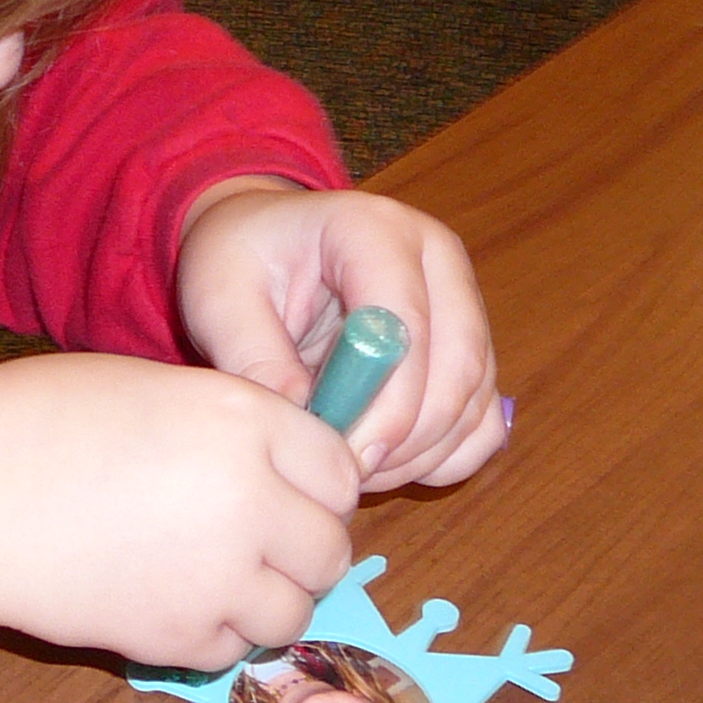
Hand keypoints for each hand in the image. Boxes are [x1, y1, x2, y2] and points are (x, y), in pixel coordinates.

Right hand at [0, 352, 357, 670]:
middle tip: (247, 535)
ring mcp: (220, 578)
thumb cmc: (30, 420)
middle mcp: (250, 500)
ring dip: (262, 597)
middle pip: (329, 549)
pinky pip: (234, 647)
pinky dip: (213, 630)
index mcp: (242, 419)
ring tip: (206, 572)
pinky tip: (166, 596)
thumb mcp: (145, 387)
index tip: (282, 486)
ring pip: (292, 611)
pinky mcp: (180, 638)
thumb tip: (271, 470)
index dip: (313, 481)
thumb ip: (224, 425)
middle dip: (297, 546)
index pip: (339, 470)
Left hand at [175, 179, 506, 492]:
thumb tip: (308, 422)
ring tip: (352, 469)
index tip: (343, 456)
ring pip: (473, 398)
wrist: (261, 239)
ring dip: (422, 453)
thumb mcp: (219, 297)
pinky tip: (388, 464)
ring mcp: (461, 299)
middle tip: (344, 473)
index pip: (405, 324)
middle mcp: (435, 257)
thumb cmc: (239, 259)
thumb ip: (254, 356)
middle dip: (405, 437)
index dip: (383, 402)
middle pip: (456, 366)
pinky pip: (483, 417)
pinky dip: (445, 455)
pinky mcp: (468, 344)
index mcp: (374, 229)